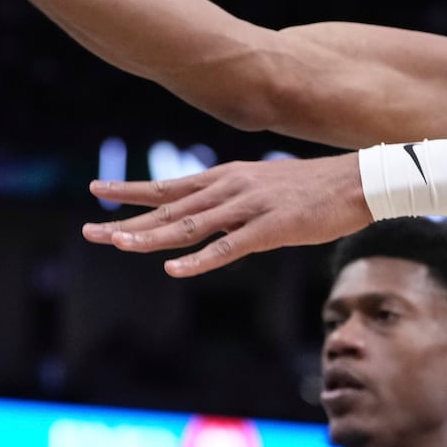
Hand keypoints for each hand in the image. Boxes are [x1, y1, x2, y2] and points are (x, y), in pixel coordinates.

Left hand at [82, 153, 374, 276]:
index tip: (97, 190)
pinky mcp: (271, 227)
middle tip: (90, 230)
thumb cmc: (314, 188)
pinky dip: (200, 259)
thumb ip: (234, 200)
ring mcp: (249, 207)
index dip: (133, 190)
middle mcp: (231, 188)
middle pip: (170, 207)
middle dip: (128, 219)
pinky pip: (229, 247)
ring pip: (191, 225)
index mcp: (228, 178)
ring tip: (118, 244)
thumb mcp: (264, 185)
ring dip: (153, 237)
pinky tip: (175, 268)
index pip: (170, 185)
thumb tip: (211, 215)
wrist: (357, 181)